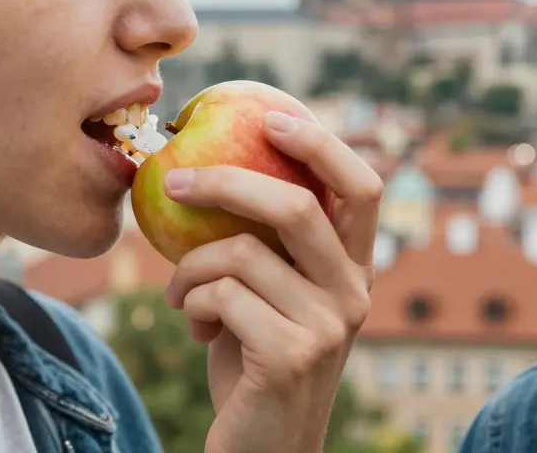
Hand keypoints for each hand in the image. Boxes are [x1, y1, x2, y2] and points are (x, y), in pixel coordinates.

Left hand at [162, 110, 380, 452]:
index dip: (322, 144)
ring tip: (178, 295)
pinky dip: (188, 304)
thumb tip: (210, 167)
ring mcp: (329, 326)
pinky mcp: (291, 355)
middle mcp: (355, 293)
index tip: (272, 116)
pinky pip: (219, 297)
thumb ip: (265, 245)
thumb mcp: (268, 295)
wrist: (261, 447)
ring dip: (189, 270)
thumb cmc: (253, 361)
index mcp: (355, 269)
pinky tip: (191, 328)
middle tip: (175, 181)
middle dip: (227, 182)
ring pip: (240, 255)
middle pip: (297, 207)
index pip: (361, 187)